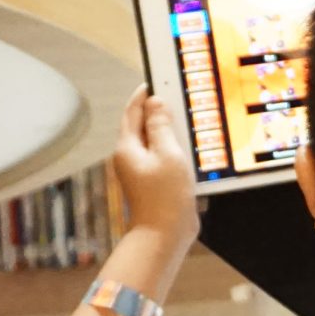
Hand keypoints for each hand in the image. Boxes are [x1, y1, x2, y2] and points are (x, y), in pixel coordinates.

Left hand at [113, 89, 198, 244]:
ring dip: (167, 130)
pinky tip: (187, 149)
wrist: (164, 234)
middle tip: (174, 96)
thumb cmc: (165, 197)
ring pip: (153, 141)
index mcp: (127, 147)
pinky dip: (172, 148)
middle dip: (156, 110)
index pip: (132, 112)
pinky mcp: (152, 182)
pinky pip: (161, 157)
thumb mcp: (168, 154)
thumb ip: (161, 126)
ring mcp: (140, 171)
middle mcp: (129, 157)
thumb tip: (155, 103)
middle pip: (140, 126)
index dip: (143, 94)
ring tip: (184, 120)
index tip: (155, 80)